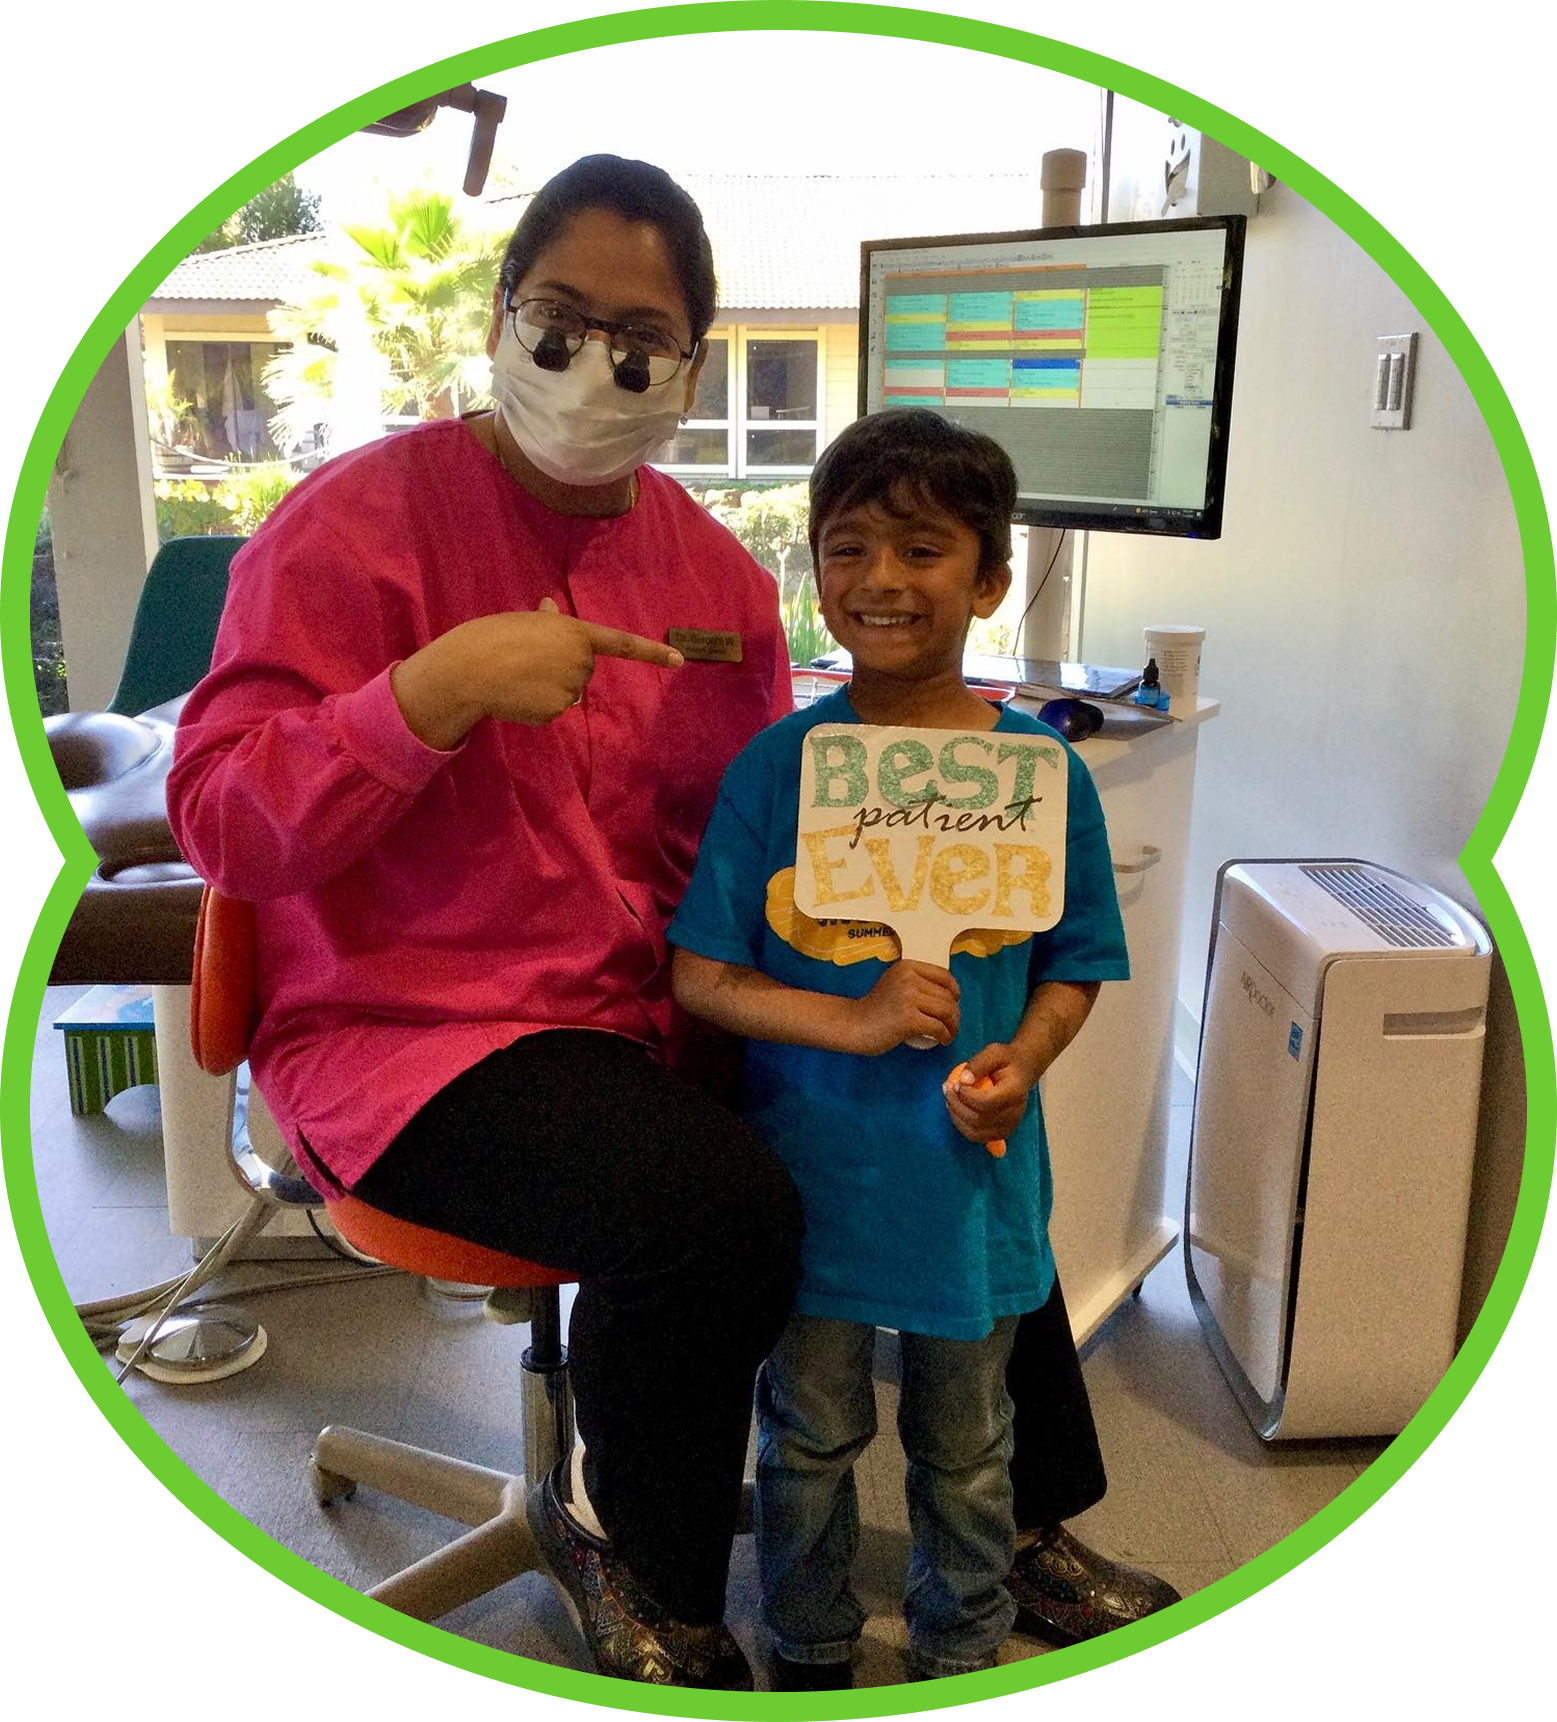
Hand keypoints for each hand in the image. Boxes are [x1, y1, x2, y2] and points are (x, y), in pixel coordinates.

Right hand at [393, 597, 683, 747]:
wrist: (472, 667)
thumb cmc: (495, 637)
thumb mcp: (524, 622)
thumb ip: (545, 622)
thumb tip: (548, 607)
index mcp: (576, 633)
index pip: (621, 644)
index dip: (651, 653)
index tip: (680, 661)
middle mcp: (581, 660)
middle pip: (582, 672)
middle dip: (560, 668)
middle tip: (527, 660)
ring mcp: (571, 688)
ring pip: (567, 693)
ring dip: (546, 688)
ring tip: (518, 676)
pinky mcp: (556, 711)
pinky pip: (552, 711)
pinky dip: (536, 706)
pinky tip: (516, 694)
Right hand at [850, 960, 959, 1053]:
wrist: (853, 1024)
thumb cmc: (876, 1008)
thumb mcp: (895, 984)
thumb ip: (916, 982)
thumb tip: (948, 993)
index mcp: (907, 967)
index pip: (943, 976)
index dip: (954, 990)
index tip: (954, 1002)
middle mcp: (908, 978)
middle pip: (947, 996)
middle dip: (954, 1013)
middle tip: (951, 1024)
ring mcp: (908, 998)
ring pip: (946, 1011)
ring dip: (953, 1025)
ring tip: (949, 1033)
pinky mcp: (908, 1018)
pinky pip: (938, 1027)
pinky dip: (945, 1035)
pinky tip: (943, 1040)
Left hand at [943, 1044, 1037, 1144]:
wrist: (1022, 1073)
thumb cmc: (1007, 1061)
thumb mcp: (994, 1052)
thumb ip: (978, 1064)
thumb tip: (963, 1080)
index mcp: (1014, 1093)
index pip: (986, 1103)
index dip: (966, 1096)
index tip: (956, 1083)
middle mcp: (1014, 1114)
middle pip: (979, 1120)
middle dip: (957, 1105)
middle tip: (947, 1088)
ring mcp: (1008, 1126)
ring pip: (975, 1132)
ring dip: (956, 1116)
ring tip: (949, 1098)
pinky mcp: (1001, 1133)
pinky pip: (976, 1136)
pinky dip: (961, 1125)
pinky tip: (955, 1109)